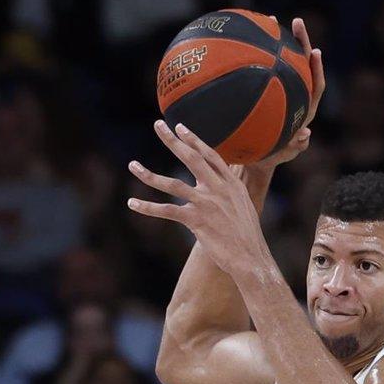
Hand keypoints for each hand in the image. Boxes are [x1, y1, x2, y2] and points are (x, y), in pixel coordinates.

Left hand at [127, 121, 275, 280]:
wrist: (251, 258)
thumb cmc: (247, 237)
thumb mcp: (244, 207)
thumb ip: (230, 194)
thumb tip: (223, 189)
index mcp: (231, 184)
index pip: (210, 155)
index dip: (194, 140)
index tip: (180, 127)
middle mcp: (218, 189)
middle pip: (191, 158)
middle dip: (173, 140)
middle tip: (158, 125)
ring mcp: (206, 204)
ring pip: (172, 184)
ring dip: (149, 175)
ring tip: (132, 165)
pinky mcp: (196, 221)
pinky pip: (167, 211)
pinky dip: (147, 207)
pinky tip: (132, 203)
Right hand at [245, 18, 325, 173]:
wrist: (257, 155)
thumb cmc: (271, 156)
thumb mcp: (282, 154)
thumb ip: (294, 147)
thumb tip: (306, 135)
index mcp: (305, 109)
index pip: (316, 85)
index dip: (317, 69)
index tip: (316, 52)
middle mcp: (297, 95)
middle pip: (303, 64)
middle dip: (301, 42)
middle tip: (296, 22)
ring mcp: (281, 89)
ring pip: (284, 61)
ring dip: (279, 41)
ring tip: (270, 19)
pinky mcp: (267, 88)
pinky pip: (265, 67)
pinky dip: (259, 53)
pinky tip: (247, 39)